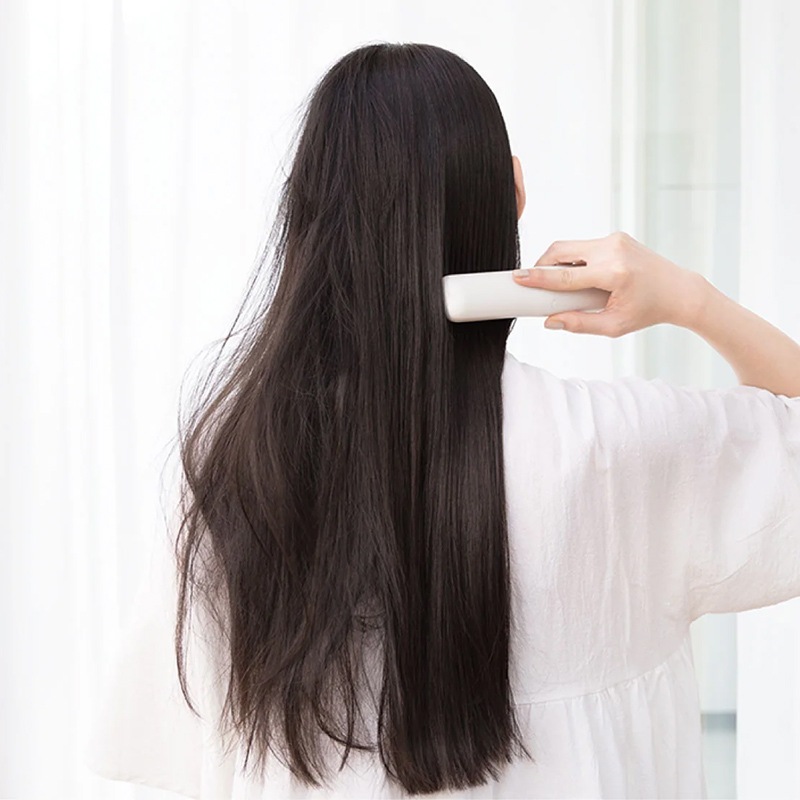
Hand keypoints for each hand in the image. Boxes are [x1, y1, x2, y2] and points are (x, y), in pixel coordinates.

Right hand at [513, 231, 708, 335]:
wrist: (678, 291)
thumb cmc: (647, 311)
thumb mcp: (614, 326)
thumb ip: (579, 324)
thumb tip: (549, 322)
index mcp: (614, 273)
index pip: (566, 275)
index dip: (539, 277)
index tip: (518, 277)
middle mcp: (613, 250)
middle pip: (561, 251)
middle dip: (542, 265)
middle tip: (533, 282)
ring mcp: (615, 239)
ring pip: (570, 247)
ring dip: (558, 264)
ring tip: (560, 285)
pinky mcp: (615, 237)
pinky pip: (583, 247)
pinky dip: (574, 261)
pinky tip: (579, 276)